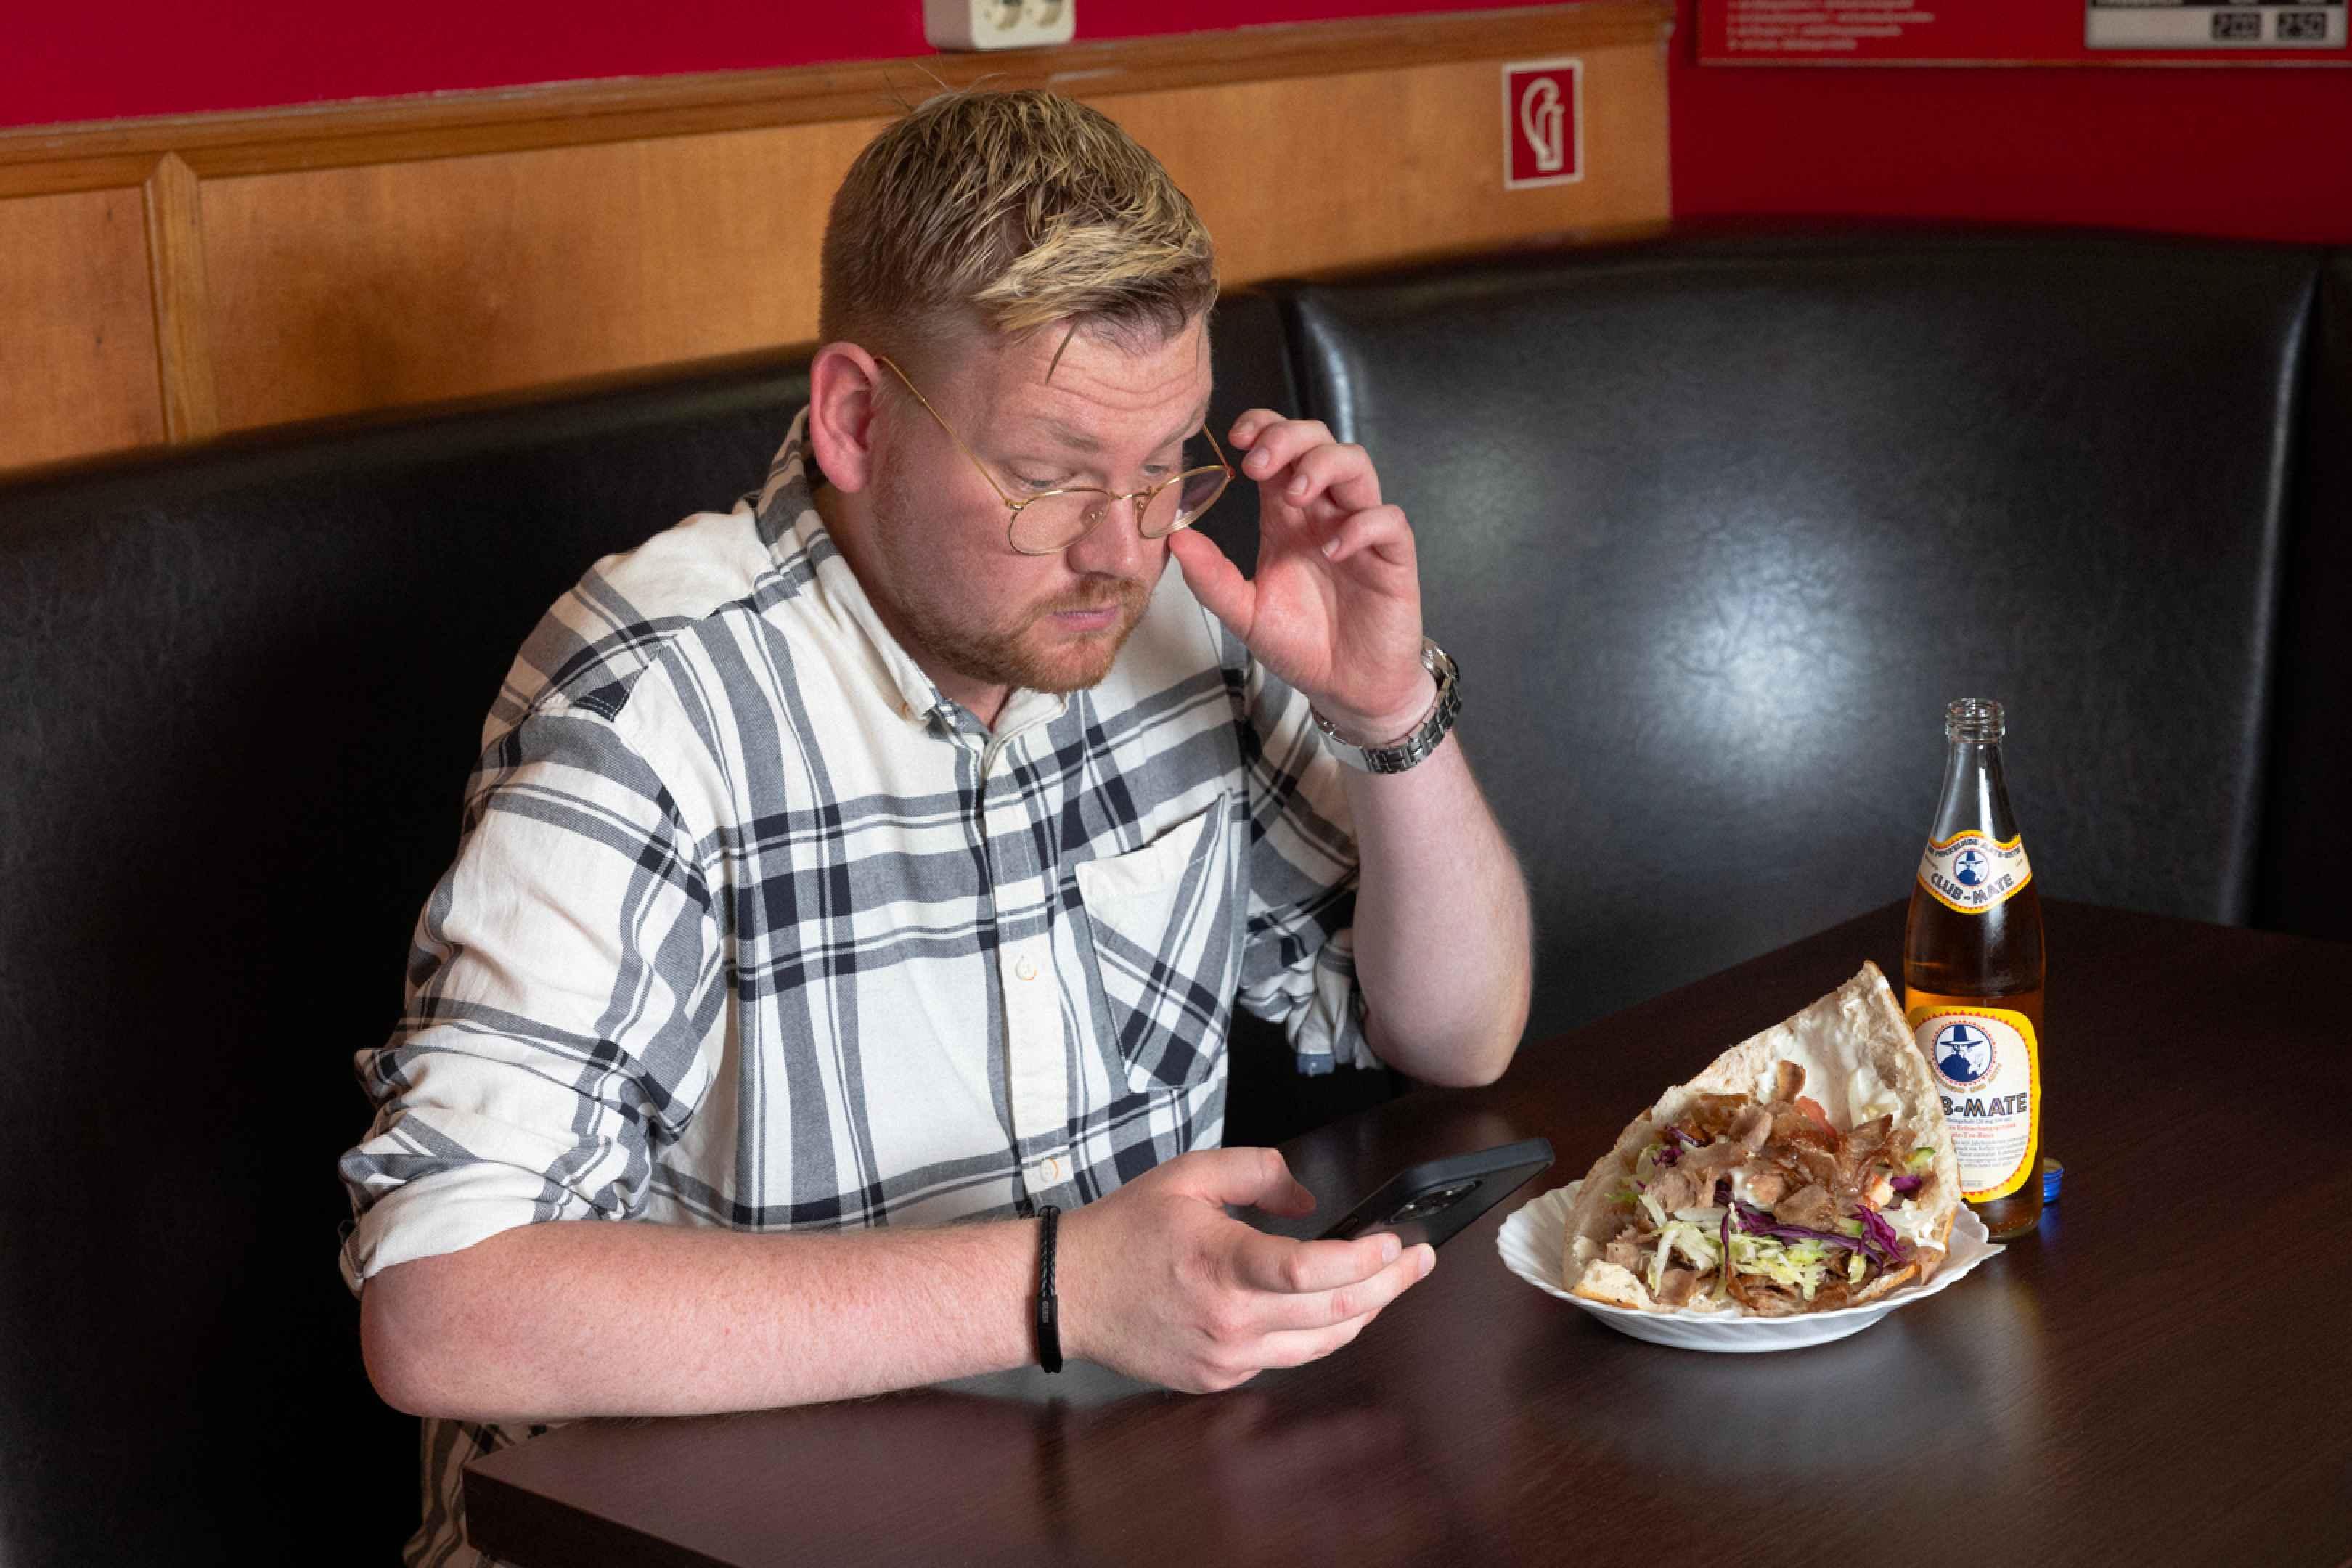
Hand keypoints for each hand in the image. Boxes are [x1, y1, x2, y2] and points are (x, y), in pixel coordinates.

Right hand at [1055, 1147, 1435, 1393]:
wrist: (1069, 1291)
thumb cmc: (1127, 1229)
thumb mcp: (1188, 1174)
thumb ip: (1257, 1173)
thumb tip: (1311, 1205)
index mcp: (1221, 1263)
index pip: (1311, 1271)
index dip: (1363, 1260)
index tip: (1396, 1242)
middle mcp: (1230, 1320)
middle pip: (1334, 1313)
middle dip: (1389, 1284)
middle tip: (1419, 1261)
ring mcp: (1226, 1357)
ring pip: (1321, 1345)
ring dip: (1363, 1312)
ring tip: (1389, 1283)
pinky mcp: (1219, 1378)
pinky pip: (1286, 1359)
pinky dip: (1315, 1333)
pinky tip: (1328, 1308)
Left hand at [1165, 413, 1431, 739]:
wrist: (1345, 689)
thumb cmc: (1301, 645)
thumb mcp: (1244, 613)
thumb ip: (1212, 578)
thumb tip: (1174, 538)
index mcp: (1287, 517)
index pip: (1280, 450)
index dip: (1263, 428)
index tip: (1235, 438)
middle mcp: (1324, 513)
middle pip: (1318, 442)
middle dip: (1288, 438)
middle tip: (1258, 464)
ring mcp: (1360, 531)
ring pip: (1357, 465)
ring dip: (1324, 466)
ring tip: (1295, 495)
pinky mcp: (1392, 558)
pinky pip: (1389, 520)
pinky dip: (1362, 525)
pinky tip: (1334, 550)